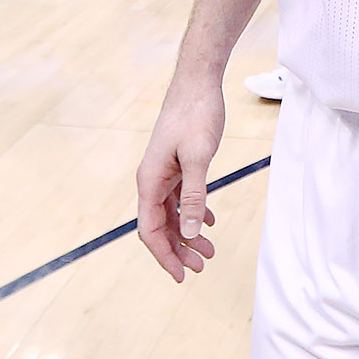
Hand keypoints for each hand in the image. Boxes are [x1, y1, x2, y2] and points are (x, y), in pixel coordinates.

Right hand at [135, 75, 225, 281]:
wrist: (198, 82)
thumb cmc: (196, 114)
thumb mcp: (199, 157)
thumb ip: (194, 196)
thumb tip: (188, 233)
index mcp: (150, 180)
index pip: (150, 230)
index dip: (164, 256)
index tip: (182, 276)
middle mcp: (152, 179)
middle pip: (159, 226)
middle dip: (178, 250)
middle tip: (202, 266)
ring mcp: (163, 172)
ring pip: (171, 214)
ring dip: (187, 234)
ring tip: (209, 251)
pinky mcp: (176, 165)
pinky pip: (180, 197)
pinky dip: (193, 213)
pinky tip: (208, 224)